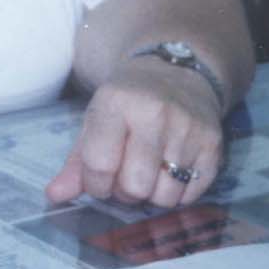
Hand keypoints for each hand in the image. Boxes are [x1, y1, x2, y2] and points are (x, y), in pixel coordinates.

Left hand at [46, 56, 225, 208]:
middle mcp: (154, 113)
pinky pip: (191, 194)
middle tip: (126, 175)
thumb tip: (54, 196)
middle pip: (135, 187)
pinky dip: (178, 193)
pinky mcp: (213, 143)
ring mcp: (187, 128)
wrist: (176, 72)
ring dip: (153, 195)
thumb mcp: (96, 122)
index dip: (96, 183)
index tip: (100, 178)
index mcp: (116, 102)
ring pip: (165, 196)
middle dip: (126, 192)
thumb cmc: (127, 103)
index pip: (99, 165)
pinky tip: (171, 170)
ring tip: (149, 173)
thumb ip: (75, 163)